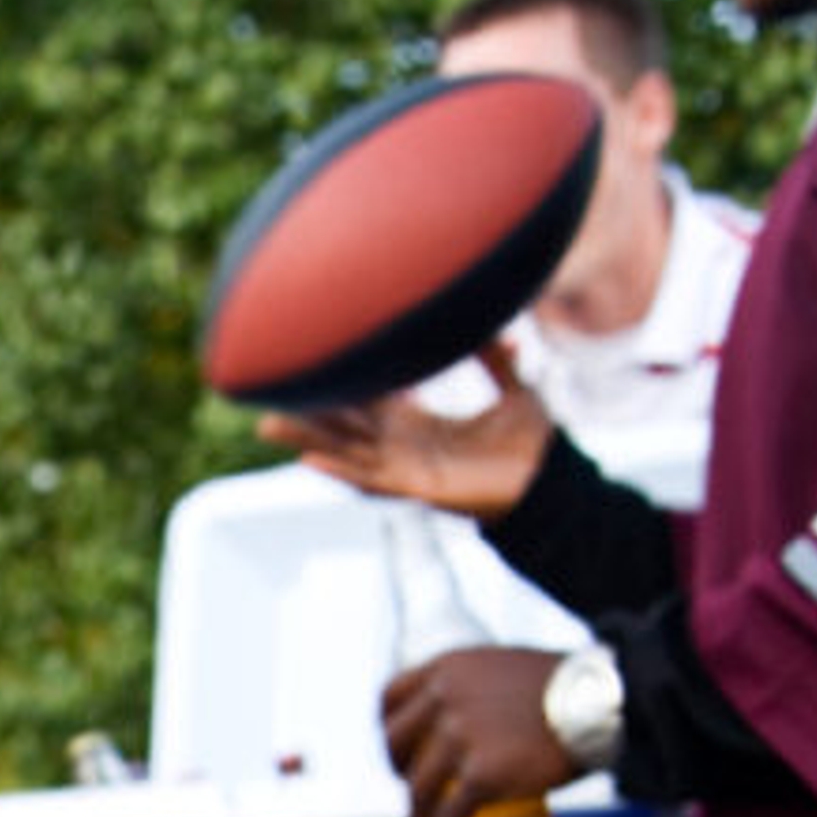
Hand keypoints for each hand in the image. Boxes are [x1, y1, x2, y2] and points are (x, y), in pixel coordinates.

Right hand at [257, 342, 554, 521]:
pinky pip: (369, 479)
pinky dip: (339, 470)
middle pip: (343, 424)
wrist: (550, 484)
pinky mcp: (414, 488)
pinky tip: (310, 460)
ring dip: (306, 439)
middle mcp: (403, 446)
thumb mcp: (514, 391)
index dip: (341, 382)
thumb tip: (498, 328)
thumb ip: (498, 361)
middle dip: (305, 410)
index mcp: (418, 423)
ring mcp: (405, 468)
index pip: (368, 399)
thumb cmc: (531, 444)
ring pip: (345, 450)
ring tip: (267, 425)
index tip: (309, 361)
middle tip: (266, 391)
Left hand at [379, 647, 576, 816]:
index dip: (388, 729)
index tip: (401, 750)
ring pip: (419, 789)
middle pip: (396, 746)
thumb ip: (484, 690)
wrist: (605, 701)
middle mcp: (445, 698)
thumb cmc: (572, 688)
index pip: (391, 699)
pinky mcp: (482, 773)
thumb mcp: (510, 671)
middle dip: (399, 775)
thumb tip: (479, 718)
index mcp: (447, 668)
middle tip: (419, 793)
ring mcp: (460, 735)